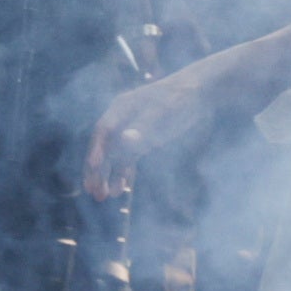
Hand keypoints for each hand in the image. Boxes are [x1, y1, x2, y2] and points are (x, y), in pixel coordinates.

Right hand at [82, 73, 196, 203]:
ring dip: (108, 176)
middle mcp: (121, 121)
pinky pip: (128, 160)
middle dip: (97, 169)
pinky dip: (124, 174)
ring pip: (114, 157)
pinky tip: (120, 189)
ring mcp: (131, 132)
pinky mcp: (143, 141)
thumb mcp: (164, 112)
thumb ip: (144, 127)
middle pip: (104, 147)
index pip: (104, 130)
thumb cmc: (180, 97)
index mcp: (121, 108)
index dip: (97, 148)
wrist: (198, 92)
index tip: (94, 166)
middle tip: (93, 190)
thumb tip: (125, 140)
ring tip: (103, 197)